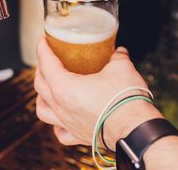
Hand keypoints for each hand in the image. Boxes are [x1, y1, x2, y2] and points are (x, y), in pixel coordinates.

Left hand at [35, 37, 161, 149]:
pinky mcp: (78, 136)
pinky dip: (56, 124)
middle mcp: (61, 107)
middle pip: (40, 85)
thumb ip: (117, 56)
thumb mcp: (121, 68)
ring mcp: (68, 124)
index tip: (43, 41)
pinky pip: (60, 132)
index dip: (43, 49)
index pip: (46, 63)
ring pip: (43, 110)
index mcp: (65, 87)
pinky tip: (61, 118)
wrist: (137, 130)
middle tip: (49, 59)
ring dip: (42, 96)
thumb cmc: (126, 100)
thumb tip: (118, 52)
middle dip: (41, 69)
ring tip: (48, 88)